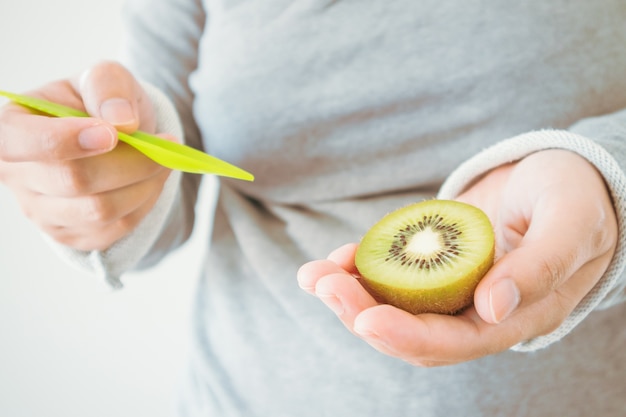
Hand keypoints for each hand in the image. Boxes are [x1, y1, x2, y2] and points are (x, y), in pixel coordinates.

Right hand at [0, 61, 172, 250]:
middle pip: (74, 180)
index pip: (24, 142)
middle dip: (131, 162)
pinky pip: (116, 229)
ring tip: (162, 161)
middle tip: (166, 143)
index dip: (67, 140)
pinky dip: (144, 204)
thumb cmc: (101, 102)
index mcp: (12, 128)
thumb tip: (121, 121)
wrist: (117, 135)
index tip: (112, 134)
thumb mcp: (105, 78)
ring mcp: (42, 211)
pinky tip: (151, 181)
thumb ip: (108, 87)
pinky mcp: (72, 234)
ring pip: (100, 211)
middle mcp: (17, 175)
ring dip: (144, 184)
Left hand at [297, 149, 617, 365]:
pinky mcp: (435, 264)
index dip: (407, 336)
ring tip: (313, 275)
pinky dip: (360, 271)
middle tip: (322, 285)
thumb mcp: (570, 222)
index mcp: (517, 316)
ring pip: (394, 309)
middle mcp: (478, 312)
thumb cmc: (576, 197)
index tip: (365, 319)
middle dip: (361, 315)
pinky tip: (334, 260)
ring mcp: (453, 289)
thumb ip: (541, 267)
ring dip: (350, 297)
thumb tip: (491, 308)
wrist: (561, 177)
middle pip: (413, 332)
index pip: (455, 341)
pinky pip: (391, 278)